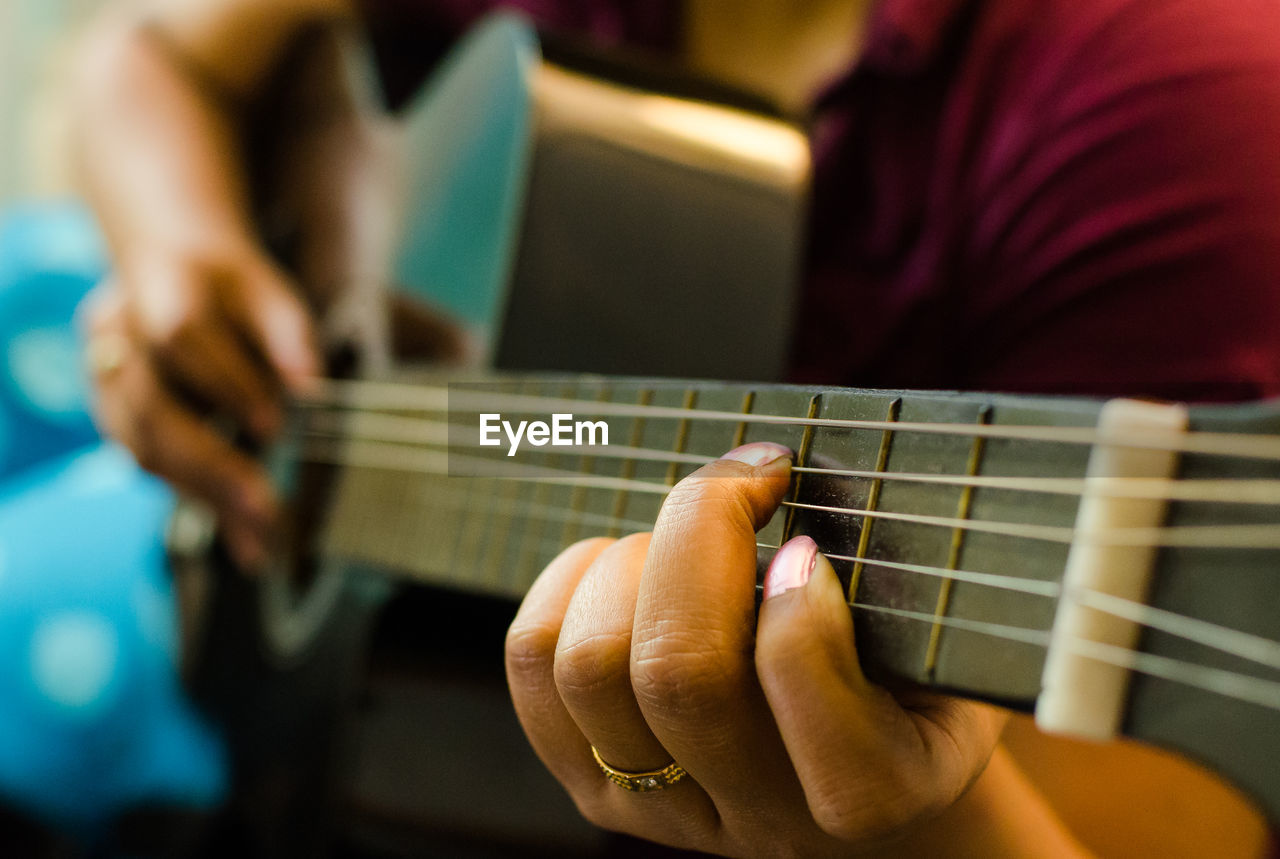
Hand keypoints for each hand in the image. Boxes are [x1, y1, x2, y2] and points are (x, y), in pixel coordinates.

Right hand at [83, 246, 317, 569]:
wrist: (166, 270)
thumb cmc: (229, 288)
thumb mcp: (267, 289)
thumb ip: (288, 333)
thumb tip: (311, 388)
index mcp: (154, 284)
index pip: (180, 333)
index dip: (223, 381)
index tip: (276, 426)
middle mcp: (112, 333)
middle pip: (151, 407)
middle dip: (211, 464)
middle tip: (266, 510)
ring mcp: (101, 380)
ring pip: (143, 447)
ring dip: (203, 497)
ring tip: (260, 538)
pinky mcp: (111, 417)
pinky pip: (149, 466)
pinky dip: (198, 501)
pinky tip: (241, 535)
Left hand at [505, 442, 1007, 855]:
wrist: (862, 776)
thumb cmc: (906, 677)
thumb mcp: (941, 633)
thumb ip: (898, 579)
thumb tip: (784, 472)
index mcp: (879, 789)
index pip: (819, 720)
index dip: (798, 611)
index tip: (807, 543)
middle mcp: (763, 817)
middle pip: (677, 675)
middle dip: (696, 535)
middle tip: (744, 489)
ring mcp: (664, 810)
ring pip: (589, 668)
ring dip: (630, 564)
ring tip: (684, 545)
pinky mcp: (593, 784)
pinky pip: (533, 665)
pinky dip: (570, 582)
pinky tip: (630, 566)